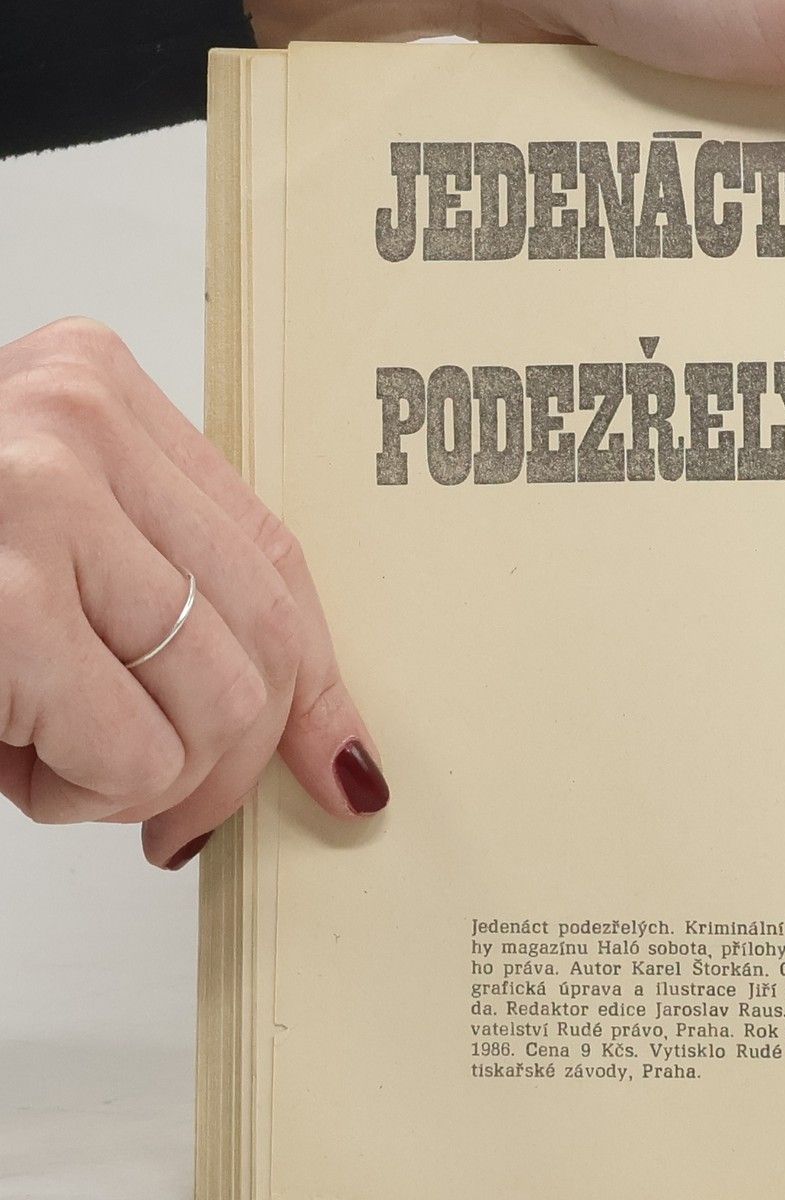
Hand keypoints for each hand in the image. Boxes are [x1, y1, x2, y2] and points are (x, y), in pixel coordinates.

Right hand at [0, 317, 385, 864]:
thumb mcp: (30, 540)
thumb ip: (146, 582)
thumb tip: (302, 718)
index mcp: (91, 390)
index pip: (270, 551)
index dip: (318, 674)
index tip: (337, 755)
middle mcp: (70, 422)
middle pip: (265, 636)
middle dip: (231, 759)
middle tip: (169, 810)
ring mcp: (31, 498)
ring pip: (216, 704)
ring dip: (137, 777)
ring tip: (41, 755)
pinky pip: (131, 752)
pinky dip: (80, 793)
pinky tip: (6, 755)